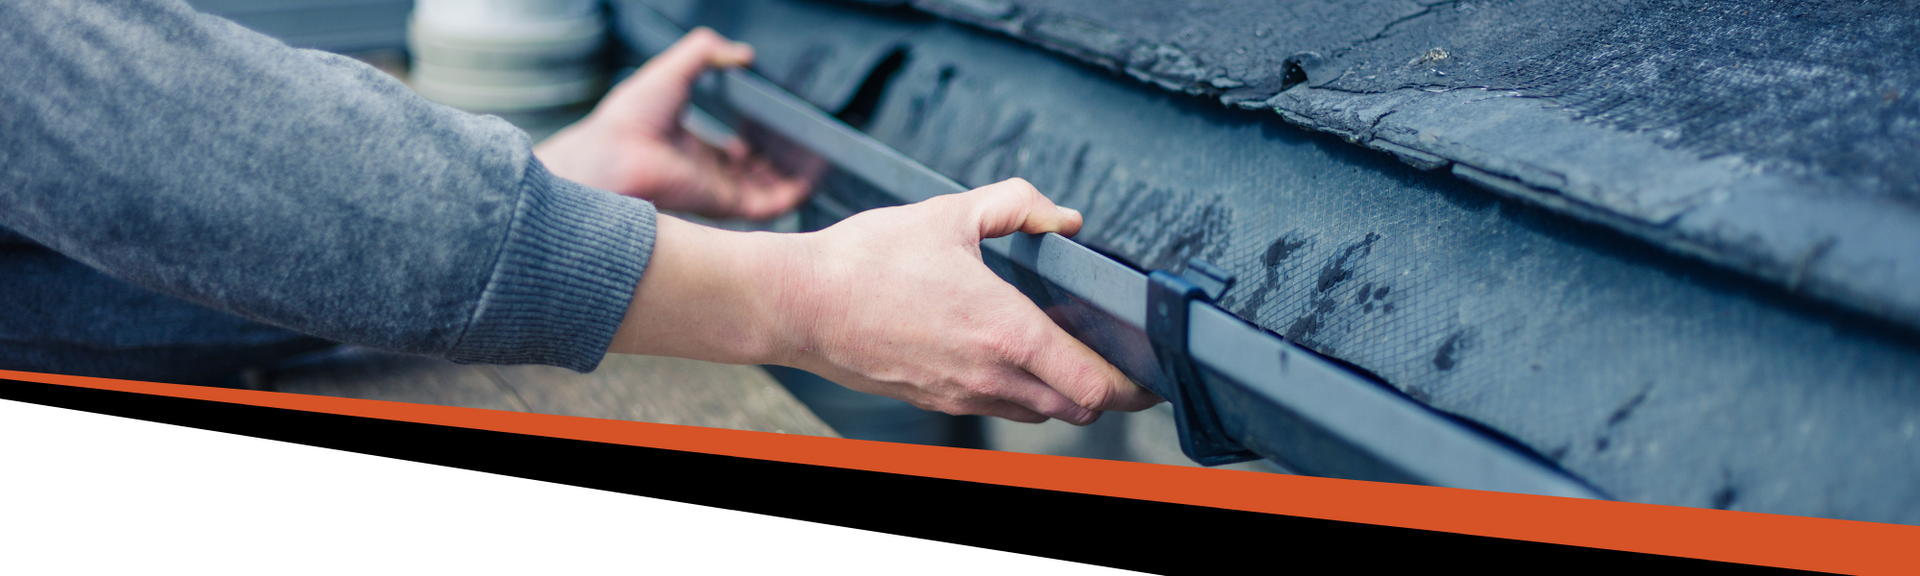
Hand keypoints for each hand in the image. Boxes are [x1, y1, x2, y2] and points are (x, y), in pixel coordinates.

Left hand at [535, 28, 811, 219]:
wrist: (615, 154)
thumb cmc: (630, 117)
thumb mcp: (673, 69)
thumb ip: (706, 53)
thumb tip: (741, 53)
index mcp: (688, 146)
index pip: (727, 152)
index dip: (751, 143)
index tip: (771, 132)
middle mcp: (703, 172)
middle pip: (749, 175)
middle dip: (775, 166)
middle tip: (800, 152)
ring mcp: (714, 190)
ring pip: (763, 192)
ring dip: (790, 181)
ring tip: (816, 165)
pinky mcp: (724, 204)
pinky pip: (767, 206)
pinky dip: (791, 196)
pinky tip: (809, 181)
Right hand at [609, 179, 1162, 423]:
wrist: (798, 304)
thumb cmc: (865, 261)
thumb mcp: (949, 213)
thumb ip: (1017, 205)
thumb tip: (1060, 217)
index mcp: (1005, 330)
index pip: (1092, 383)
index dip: (1132, 385)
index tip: (1150, 374)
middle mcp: (989, 375)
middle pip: (1076, 409)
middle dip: (1104, 391)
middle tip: (1115, 361)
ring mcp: (960, 395)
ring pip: (1037, 414)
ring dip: (1060, 394)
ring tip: (1064, 357)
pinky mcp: (935, 401)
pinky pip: (996, 408)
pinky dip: (1018, 393)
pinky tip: (1007, 357)